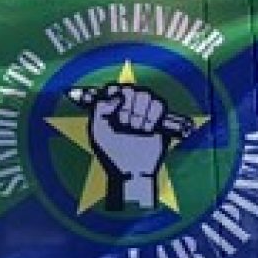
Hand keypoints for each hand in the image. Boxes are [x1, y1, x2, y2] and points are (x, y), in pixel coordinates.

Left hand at [88, 84, 166, 210]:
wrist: (130, 170)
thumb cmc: (111, 153)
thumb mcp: (97, 131)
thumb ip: (99, 109)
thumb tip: (114, 96)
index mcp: (112, 107)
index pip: (115, 87)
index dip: (115, 92)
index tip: (114, 104)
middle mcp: (129, 106)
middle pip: (132, 89)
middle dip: (128, 107)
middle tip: (124, 124)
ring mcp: (145, 112)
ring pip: (147, 95)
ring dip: (140, 113)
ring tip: (135, 130)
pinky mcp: (161, 120)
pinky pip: (160, 105)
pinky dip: (152, 117)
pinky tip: (146, 130)